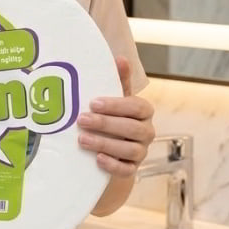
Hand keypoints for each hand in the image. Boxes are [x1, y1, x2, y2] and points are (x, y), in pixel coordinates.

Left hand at [76, 57, 154, 176]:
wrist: (112, 149)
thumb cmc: (113, 117)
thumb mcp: (115, 99)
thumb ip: (119, 81)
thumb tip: (120, 58)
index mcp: (144, 112)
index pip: (136, 107)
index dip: (116, 105)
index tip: (93, 103)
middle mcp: (146, 132)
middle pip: (132, 129)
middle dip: (105, 124)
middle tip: (82, 120)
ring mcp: (141, 152)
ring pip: (129, 150)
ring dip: (105, 144)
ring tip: (82, 139)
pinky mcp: (132, 169)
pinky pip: (127, 170)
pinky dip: (113, 165)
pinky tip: (97, 159)